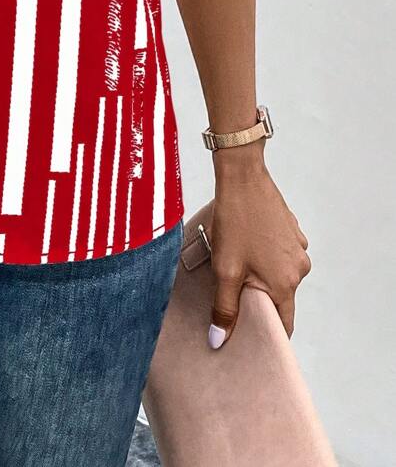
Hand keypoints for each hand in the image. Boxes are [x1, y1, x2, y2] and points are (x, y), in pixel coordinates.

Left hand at [207, 143, 310, 348]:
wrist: (243, 178)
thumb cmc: (234, 222)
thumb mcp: (225, 269)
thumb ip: (224, 307)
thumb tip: (219, 340)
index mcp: (286, 283)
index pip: (283, 323)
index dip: (266, 333)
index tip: (250, 338)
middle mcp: (299, 268)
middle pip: (279, 295)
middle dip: (257, 296)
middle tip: (232, 289)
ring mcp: (298, 247)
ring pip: (278, 272)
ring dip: (260, 271)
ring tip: (235, 259)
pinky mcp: (292, 230)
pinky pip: (279, 252)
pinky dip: (264, 253)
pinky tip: (244, 240)